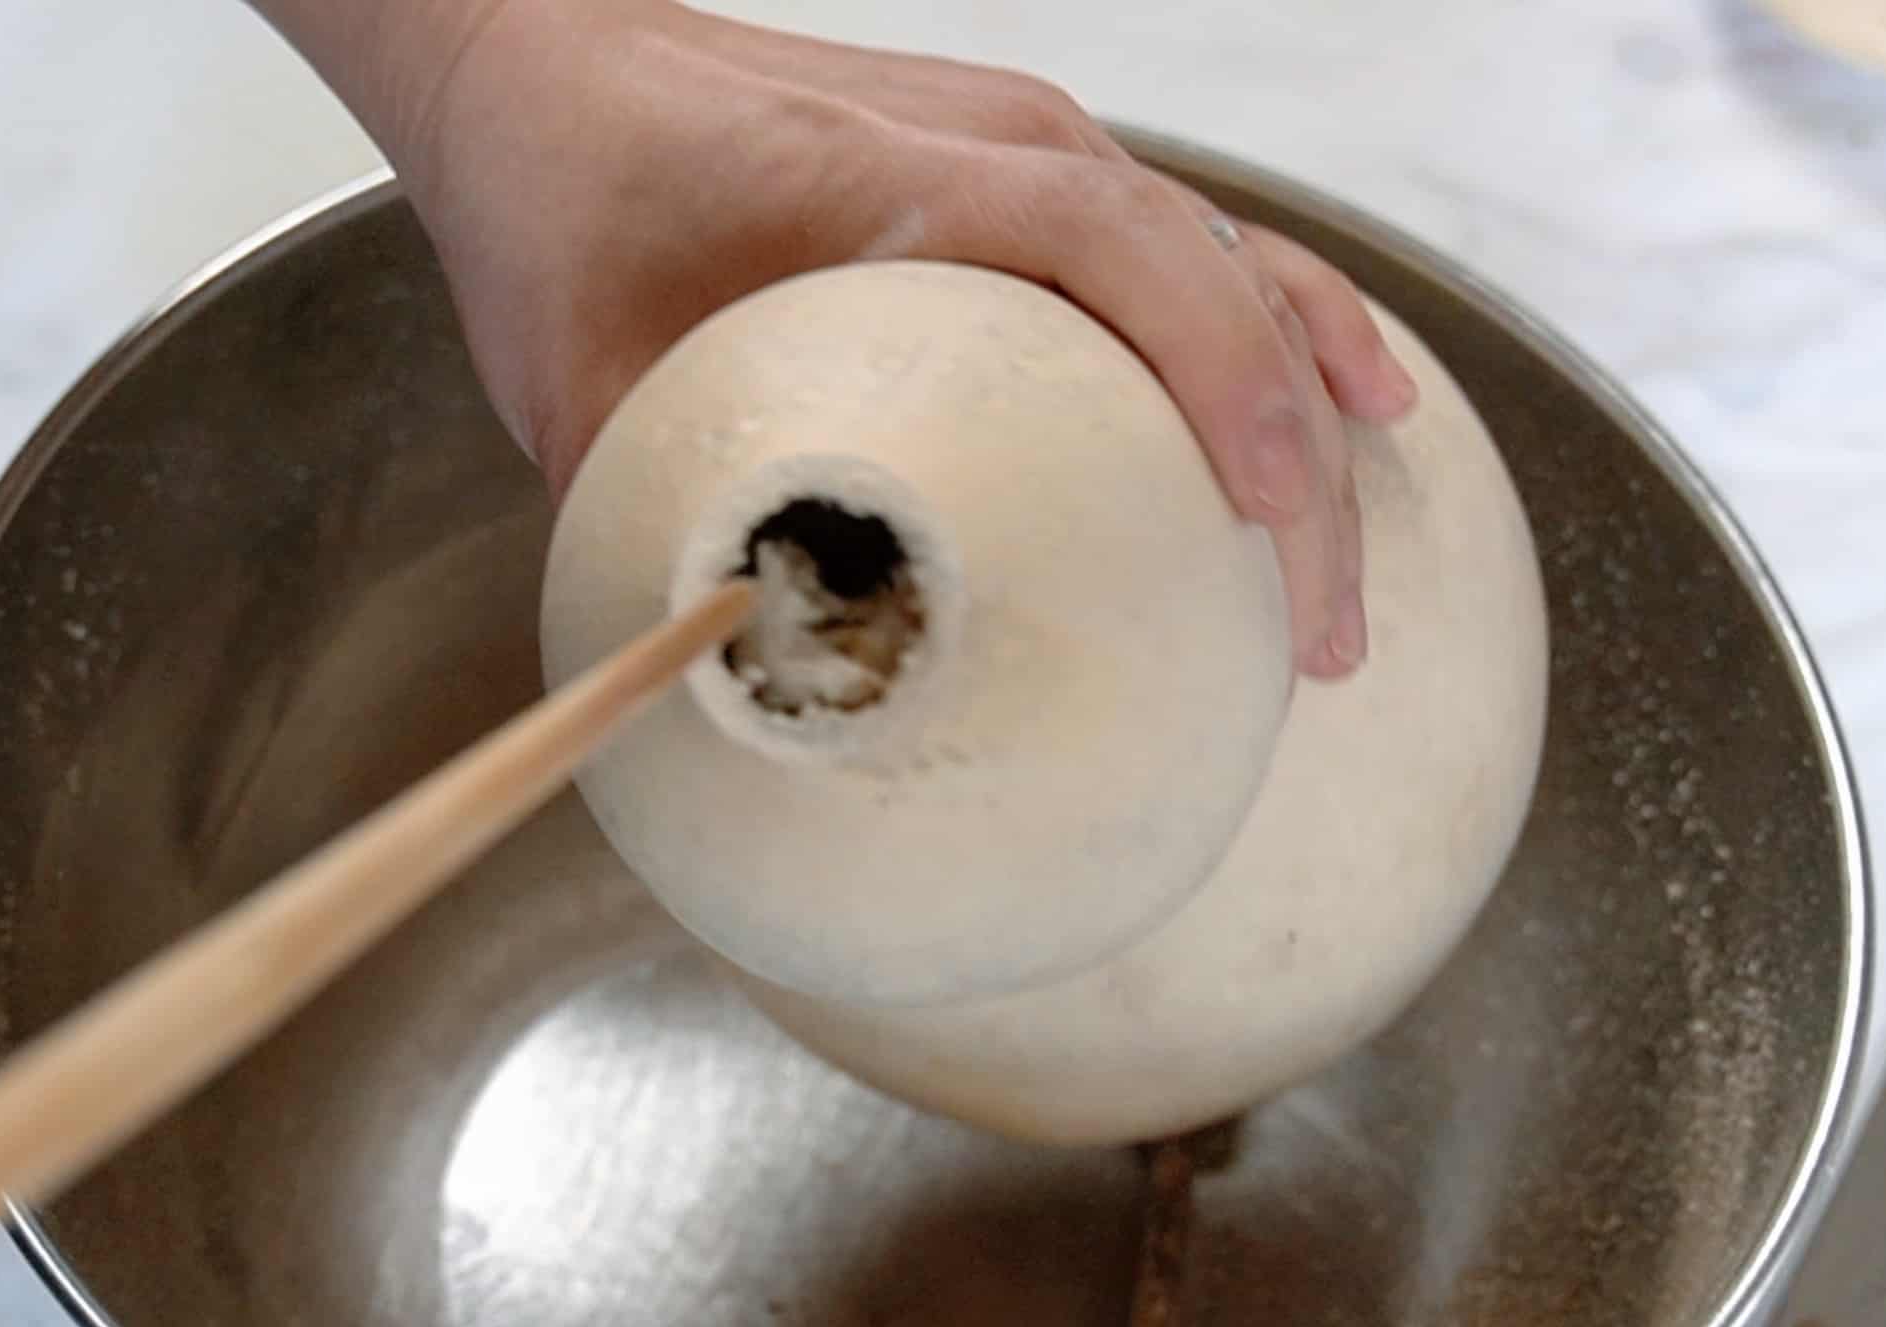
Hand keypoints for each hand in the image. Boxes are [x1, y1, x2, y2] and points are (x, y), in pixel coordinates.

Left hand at [254, 0, 1414, 674]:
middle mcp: (1002, 145)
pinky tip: (1340, 406)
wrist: (542, 65)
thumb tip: (730, 701)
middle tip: (1324, 631)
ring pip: (1229, 260)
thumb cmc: (566, 207)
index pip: (1120, 252)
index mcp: (901, 178)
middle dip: (1297, 456)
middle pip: (1216, 276)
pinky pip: (1188, 252)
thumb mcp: (587, 385)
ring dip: (1308, 403)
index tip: (1269, 511)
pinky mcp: (1025, 181)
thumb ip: (664, 526)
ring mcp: (1029, 151)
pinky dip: (1270, 332)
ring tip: (1342, 560)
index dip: (1221, 373)